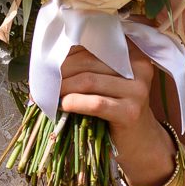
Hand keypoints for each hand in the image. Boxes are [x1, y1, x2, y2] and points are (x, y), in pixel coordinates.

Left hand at [57, 45, 174, 182]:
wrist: (142, 142)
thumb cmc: (117, 107)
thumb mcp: (107, 81)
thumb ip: (87, 66)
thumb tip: (49, 61)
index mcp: (131, 52)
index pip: (91, 43)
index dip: (66, 53)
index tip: (46, 63)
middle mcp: (138, 67)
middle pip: (87, 61)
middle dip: (59, 71)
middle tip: (43, 82)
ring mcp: (138, 90)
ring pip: (88, 80)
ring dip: (63, 88)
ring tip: (50, 95)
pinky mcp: (131, 112)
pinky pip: (96, 103)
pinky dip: (74, 103)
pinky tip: (63, 106)